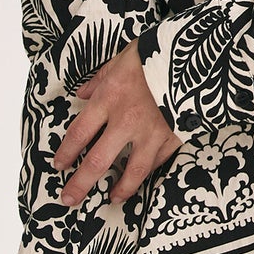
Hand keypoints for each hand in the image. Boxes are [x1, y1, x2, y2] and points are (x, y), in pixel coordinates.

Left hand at [53, 39, 183, 205]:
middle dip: (80, 184)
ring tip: (112, 199)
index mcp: (109, 98)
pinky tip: (142, 178)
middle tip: (69, 199)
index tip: (58, 165)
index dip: (66, 152)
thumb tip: (82, 93)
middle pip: (97, 161)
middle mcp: (127, 120)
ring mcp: (152, 132)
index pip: (79, 133)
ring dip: (120, 189)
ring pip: (133, 171)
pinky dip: (149, 172)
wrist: (196, 54)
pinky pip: (158, 161)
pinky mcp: (174, 137)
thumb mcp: (120, 58)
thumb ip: (99, 79)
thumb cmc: (154, 53)